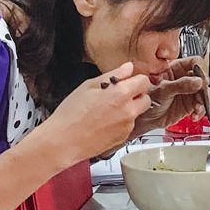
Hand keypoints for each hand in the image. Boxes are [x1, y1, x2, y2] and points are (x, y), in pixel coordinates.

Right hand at [32, 62, 152, 165]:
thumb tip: (128, 68)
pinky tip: (105, 122)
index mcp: (121, 94)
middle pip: (146, 98)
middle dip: (136, 95)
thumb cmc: (71, 114)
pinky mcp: (123, 138)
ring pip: (138, 112)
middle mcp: (129, 111)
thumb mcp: (88, 86)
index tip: (128, 81)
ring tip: (107, 110)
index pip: (145, 81)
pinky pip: (129, 125)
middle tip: (118, 95)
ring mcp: (127, 126)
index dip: (136, 80)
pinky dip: (122, 122)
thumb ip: (113, 75)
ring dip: (129, 109)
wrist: (64, 141)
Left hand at [131, 57, 208, 137]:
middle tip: (201, 95)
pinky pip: (201, 105)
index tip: (201, 79)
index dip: (200, 69)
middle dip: (203, 87)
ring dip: (203, 100)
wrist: (142, 118)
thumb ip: (180, 85)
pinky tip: (195, 114)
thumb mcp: (162, 90)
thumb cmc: (145, 98)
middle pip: (203, 77)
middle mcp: (184, 78)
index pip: (195, 62)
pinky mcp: (189, 104)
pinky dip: (201, 110)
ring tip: (197, 108)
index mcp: (175, 68)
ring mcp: (188, 91)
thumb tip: (197, 81)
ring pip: (204, 92)